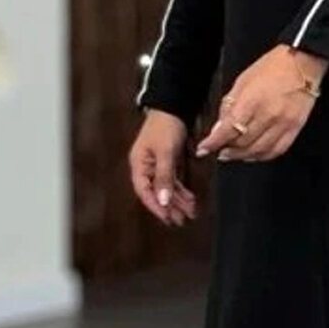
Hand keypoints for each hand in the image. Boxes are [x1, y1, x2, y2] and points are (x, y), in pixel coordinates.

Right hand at [129, 109, 200, 227]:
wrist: (173, 106)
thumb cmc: (165, 125)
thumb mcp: (165, 152)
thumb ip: (164, 177)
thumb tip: (163, 200)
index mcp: (139, 164)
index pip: (144, 192)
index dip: (155, 207)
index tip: (167, 218)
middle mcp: (145, 166)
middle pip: (156, 192)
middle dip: (169, 207)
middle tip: (180, 221)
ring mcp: (156, 164)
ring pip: (166, 188)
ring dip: (177, 201)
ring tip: (189, 213)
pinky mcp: (167, 161)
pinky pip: (172, 180)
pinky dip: (181, 190)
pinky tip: (189, 199)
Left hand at [195, 46, 328, 162]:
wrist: (302, 63)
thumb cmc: (271, 68)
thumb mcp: (243, 81)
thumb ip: (229, 106)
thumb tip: (218, 129)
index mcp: (252, 100)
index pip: (228, 129)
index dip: (213, 143)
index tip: (203, 149)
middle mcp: (268, 115)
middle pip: (242, 143)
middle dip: (227, 149)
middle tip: (219, 149)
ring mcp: (283, 123)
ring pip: (258, 150)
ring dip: (242, 156)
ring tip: (233, 153)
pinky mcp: (295, 128)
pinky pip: (276, 150)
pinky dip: (262, 156)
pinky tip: (253, 154)